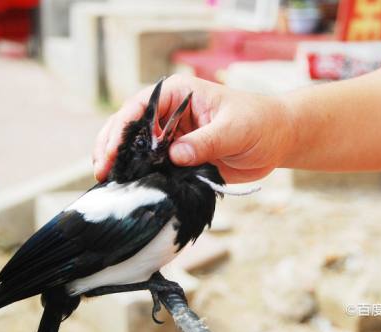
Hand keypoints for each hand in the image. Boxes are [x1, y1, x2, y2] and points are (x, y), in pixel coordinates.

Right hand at [93, 75, 292, 182]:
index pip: (140, 106)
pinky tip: (132, 188)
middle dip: (112, 146)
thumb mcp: (234, 129)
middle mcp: (171, 113)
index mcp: (179, 94)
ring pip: (139, 149)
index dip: (121, 128)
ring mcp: (174, 137)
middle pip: (131, 127)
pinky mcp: (181, 157)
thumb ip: (205, 141)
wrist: (278, 140)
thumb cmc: (260, 123)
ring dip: (123, 164)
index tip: (112, 151)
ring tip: (109, 183)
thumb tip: (175, 156)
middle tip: (102, 171)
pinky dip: (143, 176)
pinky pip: (156, 166)